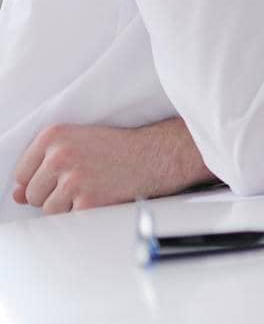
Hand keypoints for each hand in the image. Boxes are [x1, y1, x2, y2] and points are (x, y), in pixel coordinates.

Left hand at [12, 119, 209, 214]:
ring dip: (68, 206)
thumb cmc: (117, 148)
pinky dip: (84, 213)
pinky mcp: (87, 200)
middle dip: (53, 194)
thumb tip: (18, 196)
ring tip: (92, 188)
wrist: (155, 154)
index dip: (39, 180)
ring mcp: (73, 178)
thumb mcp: (77, 143)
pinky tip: (101, 196)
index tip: (60, 176)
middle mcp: (60, 155)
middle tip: (83, 181)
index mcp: (53, 136)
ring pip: (48, 209)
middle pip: (33, 194)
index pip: (21, 173)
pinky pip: (68, 218)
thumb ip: (42, 166)